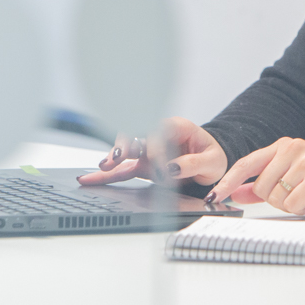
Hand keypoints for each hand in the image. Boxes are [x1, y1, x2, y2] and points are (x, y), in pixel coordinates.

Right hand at [76, 117, 227, 187]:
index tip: (164, 171)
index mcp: (177, 127)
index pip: (160, 133)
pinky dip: (109, 174)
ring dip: (114, 155)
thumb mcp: (212, 161)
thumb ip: (193, 163)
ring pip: (126, 149)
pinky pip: (123, 168)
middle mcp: (159, 135)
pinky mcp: (143, 164)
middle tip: (119, 157)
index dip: (159, 151)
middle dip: (126, 144)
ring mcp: (148, 150)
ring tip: (105, 166)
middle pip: (136, 133)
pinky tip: (91, 178)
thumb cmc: (213, 158)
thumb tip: (173, 167)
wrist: (211, 165)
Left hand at [208, 137, 304, 215]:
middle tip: (291, 193)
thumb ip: (258, 184)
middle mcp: (292, 149)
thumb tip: (235, 193)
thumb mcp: (284, 174)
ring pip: (277, 198)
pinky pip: (294, 203)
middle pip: (262, 187)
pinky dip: (300, 207)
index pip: (247, 164)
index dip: (229, 181)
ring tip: (303, 195)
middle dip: (274, 198)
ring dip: (289, 204)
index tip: (215, 195)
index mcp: (280, 146)